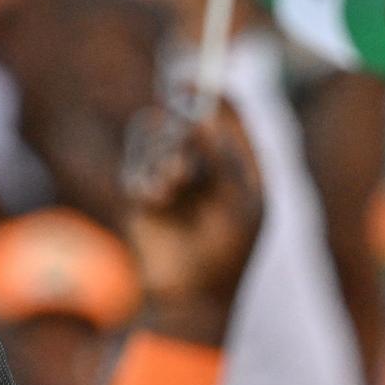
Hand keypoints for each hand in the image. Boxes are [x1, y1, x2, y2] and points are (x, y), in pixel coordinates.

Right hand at [121, 101, 262, 345]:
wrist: (191, 300)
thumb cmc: (228, 256)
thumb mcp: (241, 203)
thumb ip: (227, 156)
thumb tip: (204, 113)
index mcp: (245, 168)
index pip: (231, 116)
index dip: (213, 95)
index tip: (189, 84)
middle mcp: (212, 169)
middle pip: (189, 121)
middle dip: (182, 137)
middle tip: (185, 166)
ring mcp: (178, 180)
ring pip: (159, 139)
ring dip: (162, 158)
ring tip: (170, 189)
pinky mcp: (147, 195)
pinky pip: (138, 164)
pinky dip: (145, 177)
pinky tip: (154, 200)